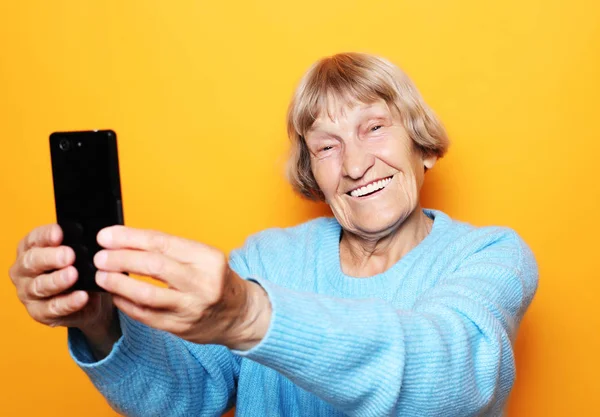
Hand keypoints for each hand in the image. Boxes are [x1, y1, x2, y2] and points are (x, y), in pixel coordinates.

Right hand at [9, 225, 116, 337]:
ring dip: (57, 280)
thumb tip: (93, 236)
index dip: (46, 235)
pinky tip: (81, 296)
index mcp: (31, 248)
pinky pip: (53, 307)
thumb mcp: (79, 255)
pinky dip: (68, 302)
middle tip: (69, 255)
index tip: (60, 233)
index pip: (34, 238)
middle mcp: (24, 269)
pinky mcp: (39, 312)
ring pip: (39, 286)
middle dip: (50, 258)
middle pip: (32, 261)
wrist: (87, 301)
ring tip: (73, 275)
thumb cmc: (79, 269)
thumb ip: (79, 245)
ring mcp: (28, 292)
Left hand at [92, 226, 271, 349]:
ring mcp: (191, 308)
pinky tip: (116, 295)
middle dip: (121, 259)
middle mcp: (202, 283)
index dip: (129, 238)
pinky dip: (126, 304)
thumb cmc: (215, 280)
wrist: (239, 314)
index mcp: (207, 258)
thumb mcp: (203, 258)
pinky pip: (146, 315)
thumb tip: (125, 241)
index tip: (107, 236)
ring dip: (119, 284)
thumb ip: (169, 250)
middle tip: (100, 257)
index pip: (162, 242)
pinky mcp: (181, 328)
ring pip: (147, 295)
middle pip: (153, 266)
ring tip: (102, 276)